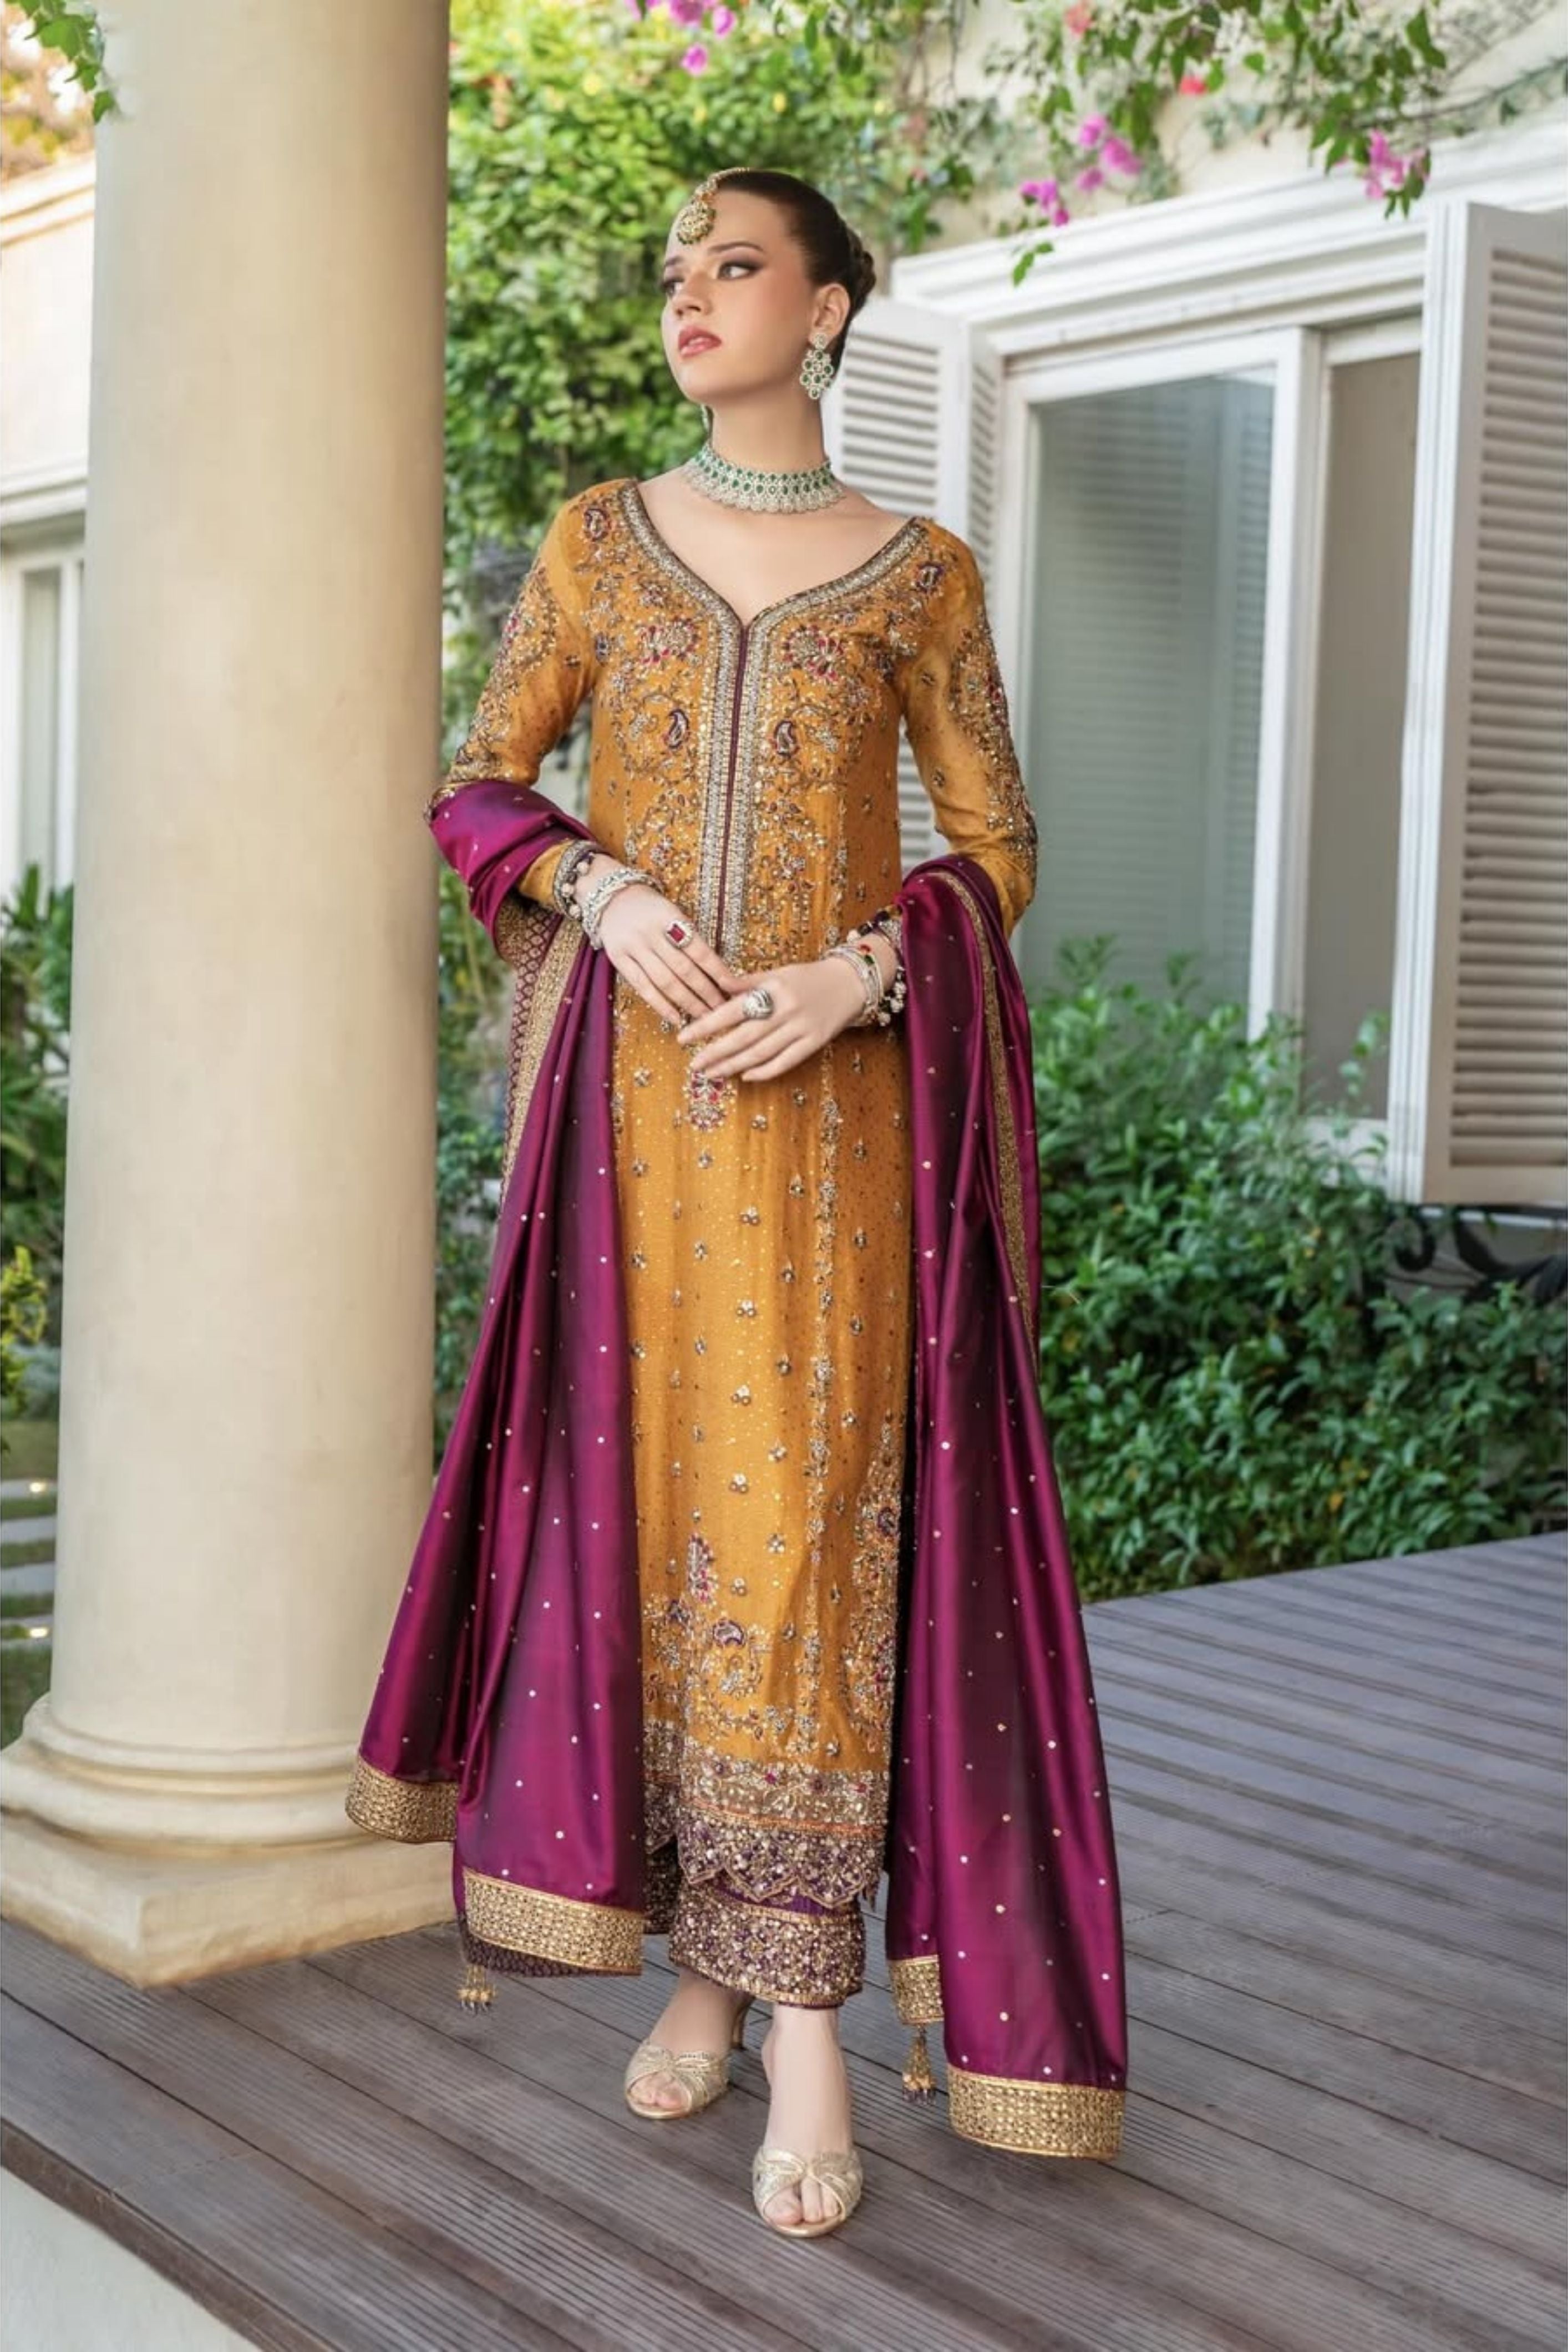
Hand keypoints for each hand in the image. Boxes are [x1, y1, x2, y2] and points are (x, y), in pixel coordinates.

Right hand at [586, 863, 746, 1025]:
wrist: (612, 897)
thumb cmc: (651, 908)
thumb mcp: (673, 912)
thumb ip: (690, 937)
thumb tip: (718, 971)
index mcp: (669, 917)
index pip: (699, 949)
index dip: (717, 970)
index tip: (732, 987)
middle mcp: (650, 933)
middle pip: (684, 969)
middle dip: (706, 992)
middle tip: (723, 1009)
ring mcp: (633, 947)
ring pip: (665, 982)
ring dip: (688, 1003)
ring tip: (705, 1017)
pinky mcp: (618, 960)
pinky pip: (643, 987)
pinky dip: (661, 1005)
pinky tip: (677, 1018)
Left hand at [677, 955, 869, 1083]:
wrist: (850, 983)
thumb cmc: (808, 977)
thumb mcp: (777, 973)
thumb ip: (747, 982)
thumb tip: (717, 984)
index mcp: (772, 989)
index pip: (732, 1011)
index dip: (706, 1026)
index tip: (683, 1037)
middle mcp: (785, 1010)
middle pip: (744, 1037)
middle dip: (715, 1053)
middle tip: (694, 1065)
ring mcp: (801, 1028)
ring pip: (761, 1053)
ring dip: (734, 1066)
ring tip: (712, 1074)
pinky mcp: (814, 1042)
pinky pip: (785, 1062)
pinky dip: (764, 1072)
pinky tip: (745, 1076)